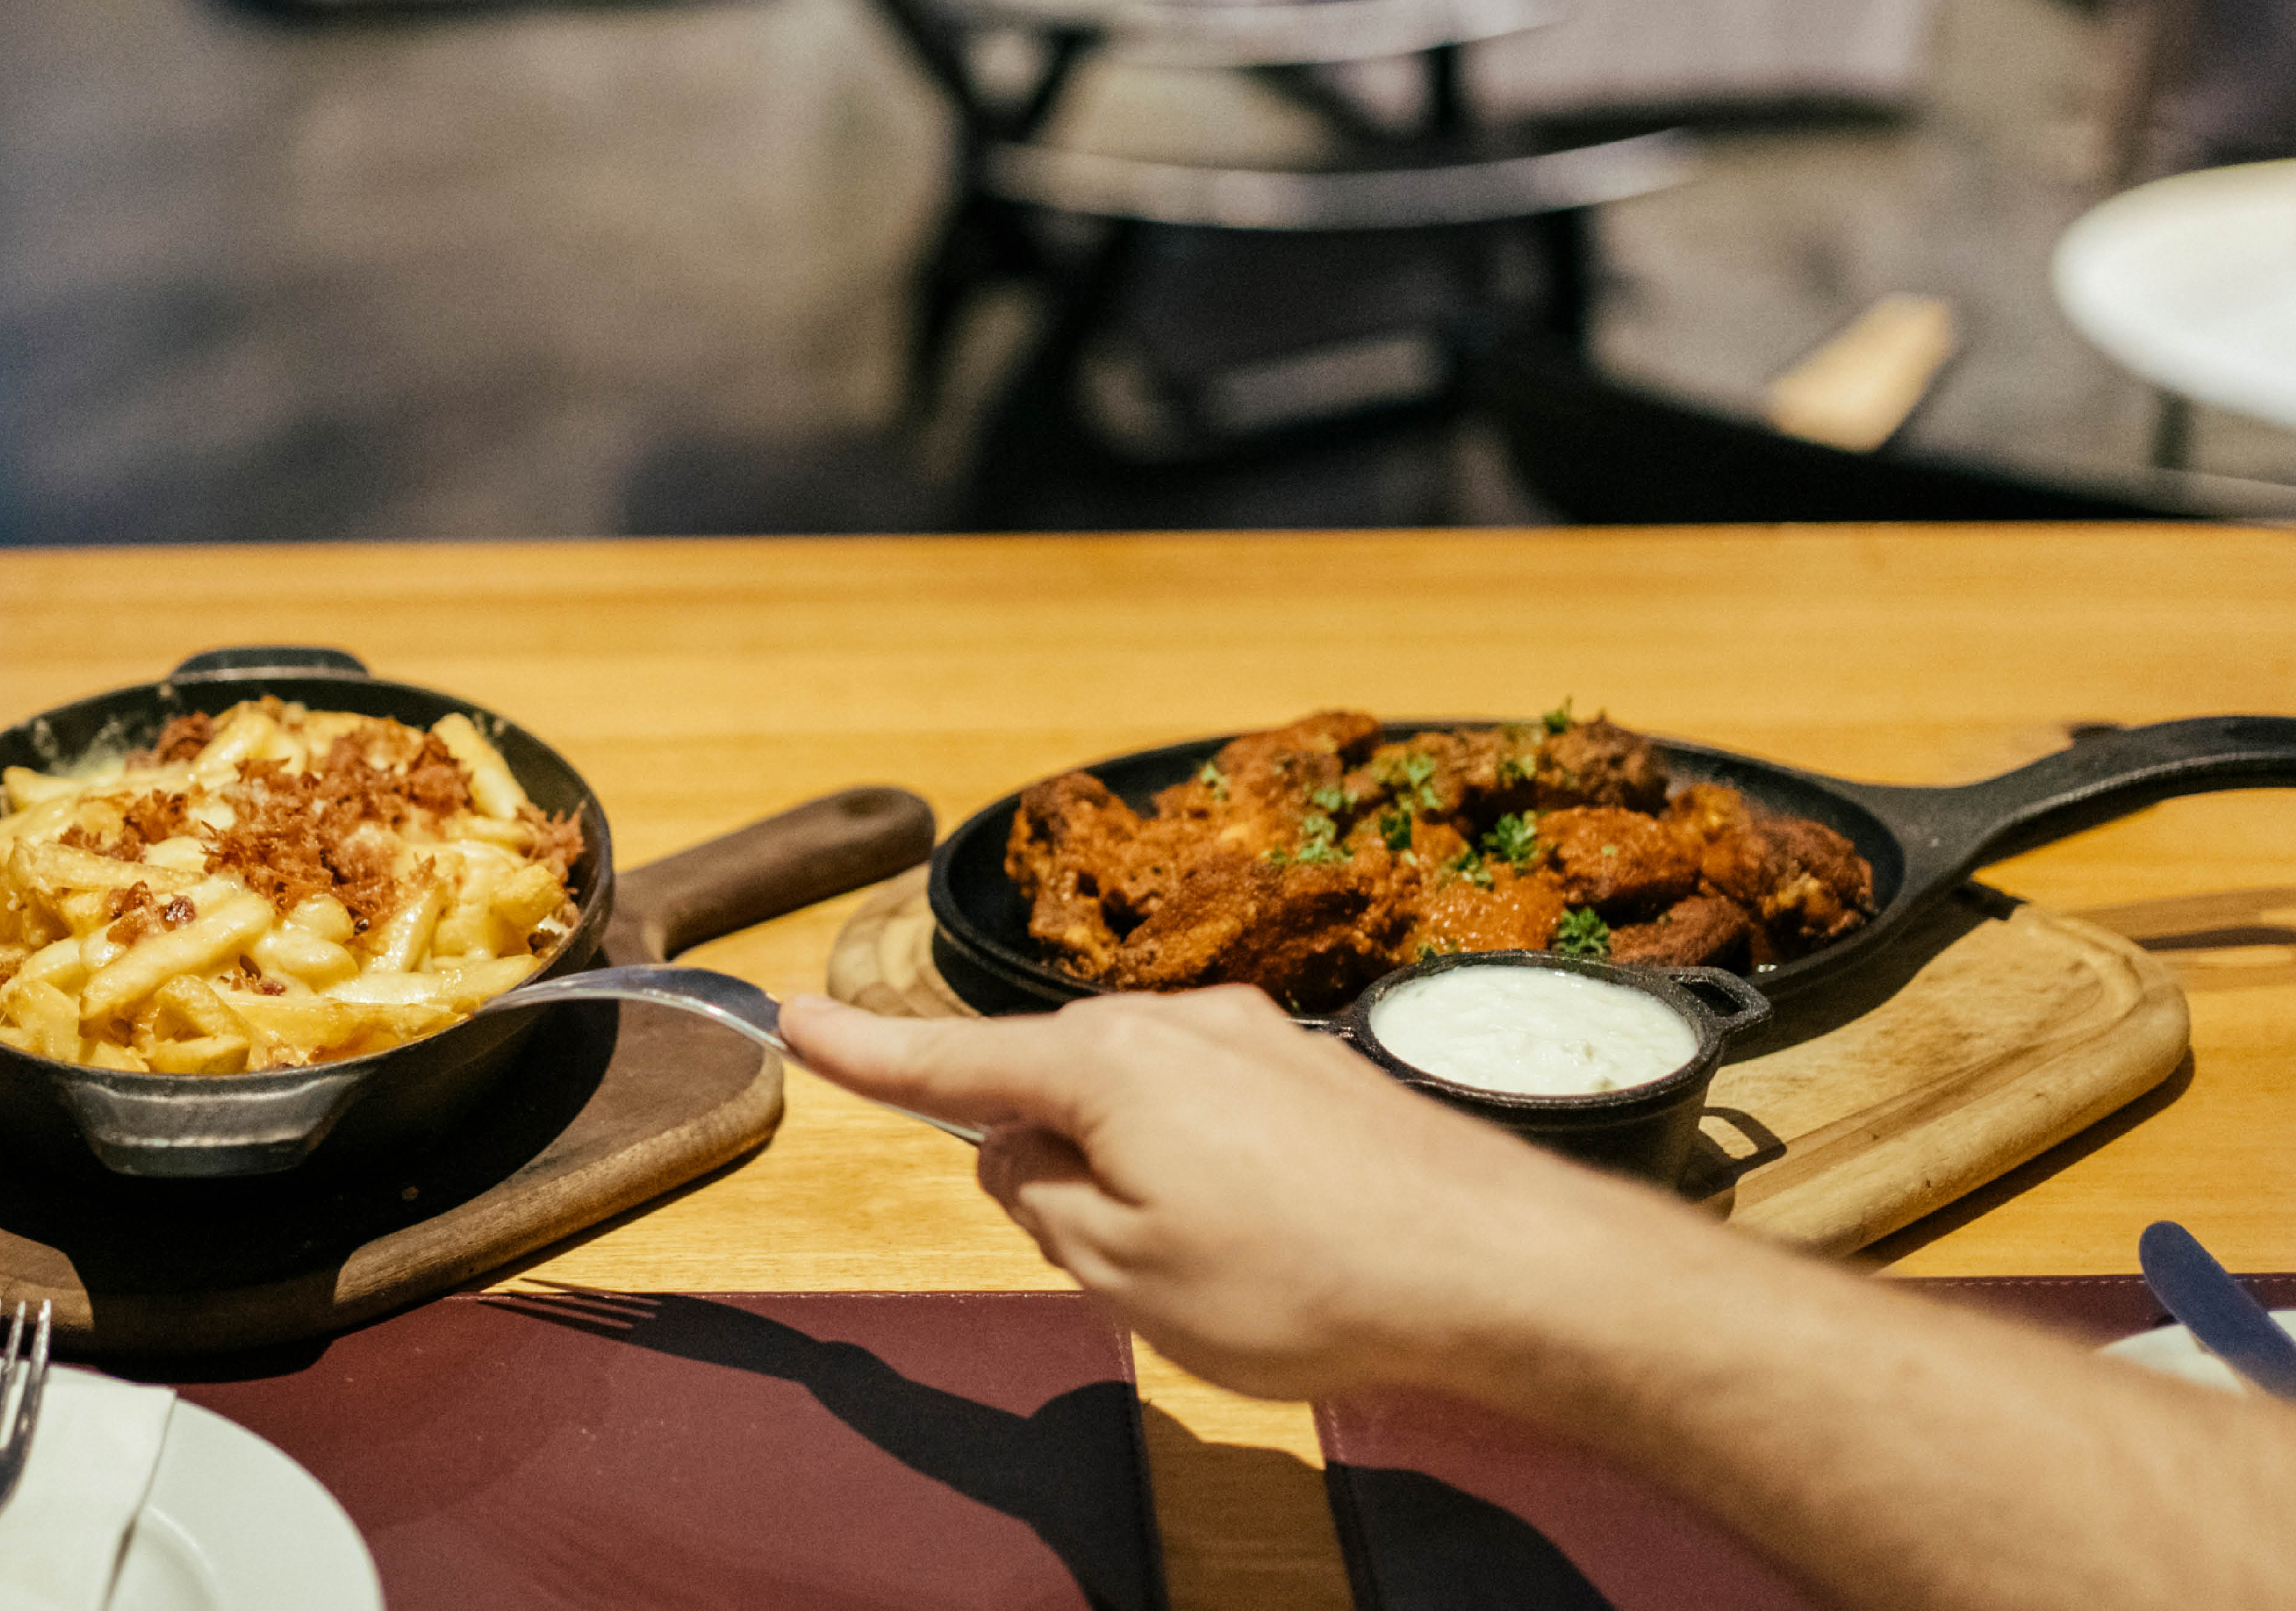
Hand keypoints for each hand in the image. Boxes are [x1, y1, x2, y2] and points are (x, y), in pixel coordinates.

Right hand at [780, 985, 1729, 1400]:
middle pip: (1059, 1090)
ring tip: (1228, 1278)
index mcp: (1107, 1066)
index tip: (795, 1018)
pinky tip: (1277, 1250)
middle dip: (1057, 1172)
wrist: (1500, 1266)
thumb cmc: (1307, 1278)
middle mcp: (1178, 1025)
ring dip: (1148, 1188)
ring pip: (1145, 1113)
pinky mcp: (1321, 1077)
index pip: (953, 1058)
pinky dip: (1216, 1184)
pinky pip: (1219, 1122)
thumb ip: (1041, 1204)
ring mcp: (1260, 1042)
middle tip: (1125, 1269)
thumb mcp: (1122, 1272)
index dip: (866, 1052)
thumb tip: (1020, 1159)